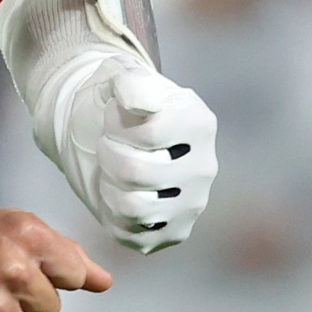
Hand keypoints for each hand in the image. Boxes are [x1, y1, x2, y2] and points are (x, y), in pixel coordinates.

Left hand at [60, 61, 218, 251]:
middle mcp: (205, 167)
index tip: (110, 114)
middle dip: (108, 154)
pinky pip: (132, 234)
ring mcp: (192, 204)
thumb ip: (129, 83)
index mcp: (200, 124)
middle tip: (106, 143)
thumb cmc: (121, 105)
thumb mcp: (120, 77)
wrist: (113, 136)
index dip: (114, 124)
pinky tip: (118, 191)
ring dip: (109, 183)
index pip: (148, 136)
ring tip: (111, 167)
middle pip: (136, 173)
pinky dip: (113, 212)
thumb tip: (139, 105)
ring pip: (134, 207)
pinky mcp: (173, 232)